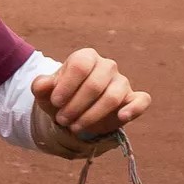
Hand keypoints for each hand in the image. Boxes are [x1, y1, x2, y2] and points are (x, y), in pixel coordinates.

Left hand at [30, 48, 150, 150]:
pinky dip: (134, 109)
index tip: (55, 103)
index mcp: (85, 57)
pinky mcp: (135, 98)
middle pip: (94, 85)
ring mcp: (122, 81)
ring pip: (112, 97)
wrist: (76, 111)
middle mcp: (107, 65)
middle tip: (62, 120)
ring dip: (91, 115)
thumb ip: (40, 85)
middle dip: (75, 106)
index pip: (79, 66)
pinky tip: (122, 117)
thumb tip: (43, 84)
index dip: (66, 86)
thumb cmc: (60, 97)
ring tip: (75, 127)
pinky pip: (142, 100)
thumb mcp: (45, 92)